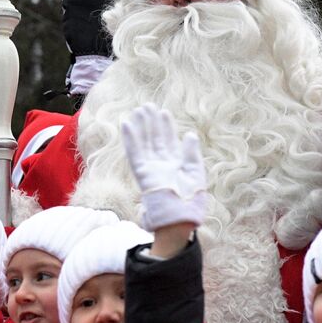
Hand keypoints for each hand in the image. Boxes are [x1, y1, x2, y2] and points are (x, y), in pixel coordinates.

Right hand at [121, 104, 207, 231]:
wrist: (180, 217)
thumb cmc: (190, 199)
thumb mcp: (195, 172)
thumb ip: (191, 153)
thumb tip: (189, 135)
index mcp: (175, 165)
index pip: (168, 141)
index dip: (166, 127)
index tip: (163, 112)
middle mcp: (161, 164)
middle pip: (154, 139)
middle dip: (151, 123)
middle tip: (147, 106)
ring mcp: (151, 168)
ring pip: (144, 142)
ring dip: (140, 126)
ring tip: (138, 110)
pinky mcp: (142, 173)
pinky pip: (134, 152)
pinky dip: (130, 139)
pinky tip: (126, 124)